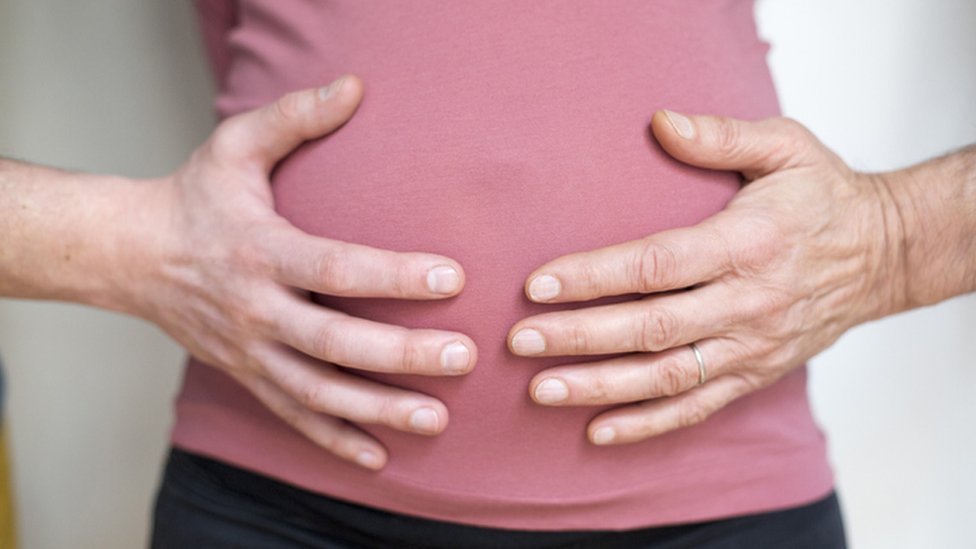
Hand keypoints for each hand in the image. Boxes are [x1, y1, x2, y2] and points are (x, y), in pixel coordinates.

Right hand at [131, 76, 475, 468]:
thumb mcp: (235, 144)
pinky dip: (335, 441)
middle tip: (464, 357)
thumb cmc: (195, 196)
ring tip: (438, 417)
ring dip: (379, 410)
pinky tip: (379, 456)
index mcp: (261, 251)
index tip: (454, 277)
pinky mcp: (248, 375)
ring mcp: (251, 351)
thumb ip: (294, 116)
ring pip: (319, 392)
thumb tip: (356, 86)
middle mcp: (257, 309)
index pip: (337, 268)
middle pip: (336, 342)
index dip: (396, 275)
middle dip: (403, 354)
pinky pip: (293, 417)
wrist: (131, 254)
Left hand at [508, 111, 901, 444]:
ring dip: (601, 388)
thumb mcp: (786, 146)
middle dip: (579, 338)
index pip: (656, 265)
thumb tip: (659, 122)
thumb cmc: (823, 196)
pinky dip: (647, 425)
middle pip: (650, 328)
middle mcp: (747, 302)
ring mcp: (751, 345)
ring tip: (541, 391)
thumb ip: (722, 136)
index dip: (594, 277)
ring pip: (667, 377)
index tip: (538, 284)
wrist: (885, 255)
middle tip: (519, 342)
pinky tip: (598, 431)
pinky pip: (697, 407)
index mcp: (747, 243)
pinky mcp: (755, 373)